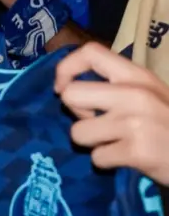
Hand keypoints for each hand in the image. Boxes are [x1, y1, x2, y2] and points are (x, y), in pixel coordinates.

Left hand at [55, 42, 168, 185]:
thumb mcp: (149, 94)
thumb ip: (116, 86)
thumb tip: (67, 88)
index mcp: (137, 76)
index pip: (89, 53)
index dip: (66, 69)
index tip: (64, 88)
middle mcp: (134, 94)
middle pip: (71, 95)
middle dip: (77, 113)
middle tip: (98, 122)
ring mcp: (135, 123)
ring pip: (78, 132)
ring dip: (93, 142)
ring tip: (117, 142)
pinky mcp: (137, 151)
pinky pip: (96, 158)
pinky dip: (107, 162)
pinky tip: (128, 159)